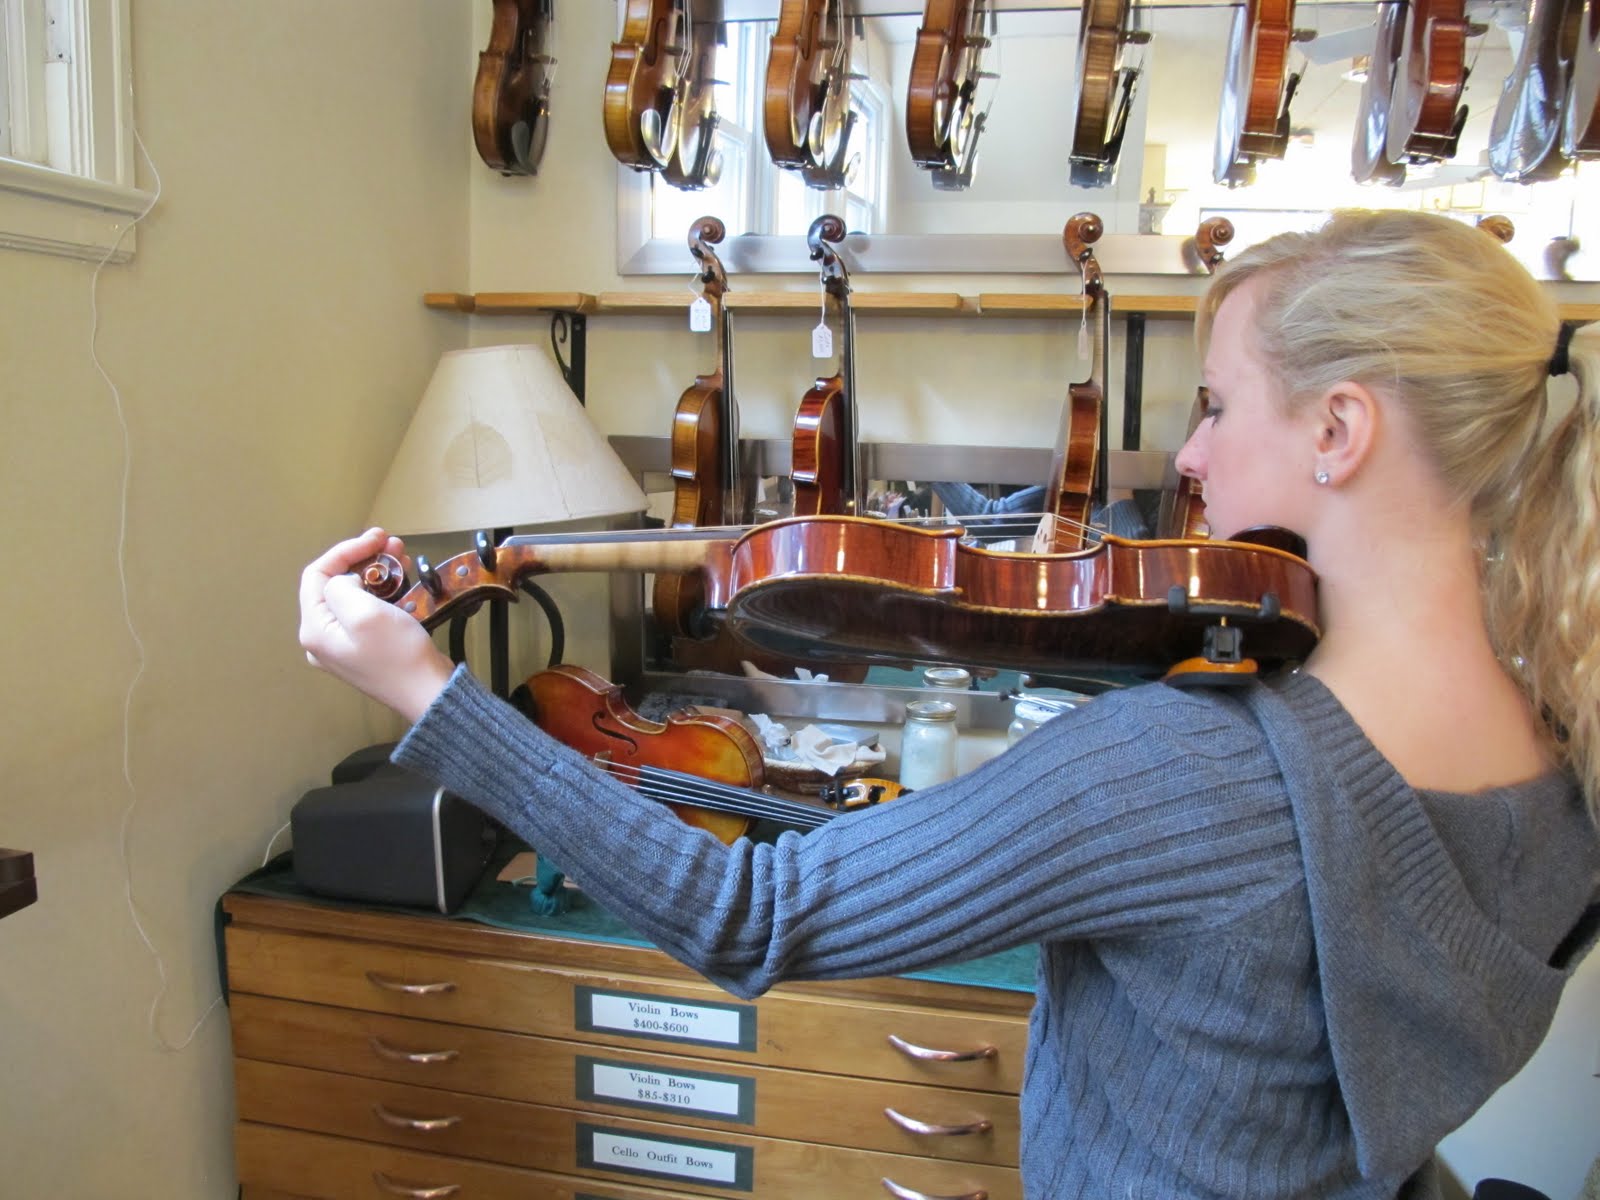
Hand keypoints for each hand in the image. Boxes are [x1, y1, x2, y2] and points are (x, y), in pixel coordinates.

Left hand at [298, 528, 455, 722]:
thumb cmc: (398, 655)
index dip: (345, 550)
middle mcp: (323, 638)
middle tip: (392, 543)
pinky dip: (383, 591)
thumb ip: (341, 587)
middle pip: (334, 584)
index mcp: (315, 629)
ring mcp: (344, 644)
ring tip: (401, 555)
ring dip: (377, 571)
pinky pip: (367, 610)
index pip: (317, 575)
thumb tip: (346, 581)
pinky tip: (402, 579)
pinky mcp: (366, 647)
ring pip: (354, 595)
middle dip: (364, 558)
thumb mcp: (365, 613)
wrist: (429, 692)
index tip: (376, 538)